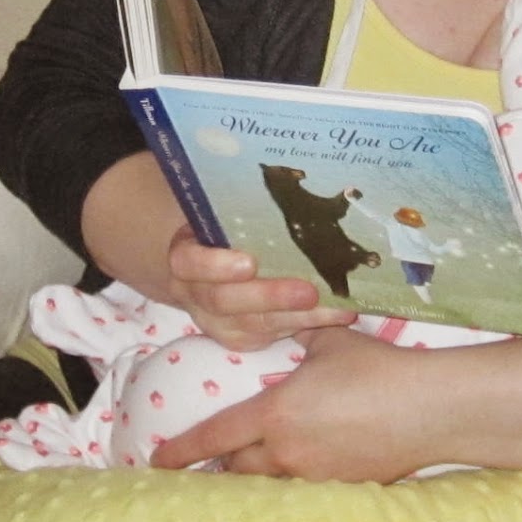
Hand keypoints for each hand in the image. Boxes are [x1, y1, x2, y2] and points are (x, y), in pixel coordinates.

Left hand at [150, 326, 429, 480]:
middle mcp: (285, 452)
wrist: (428, 409)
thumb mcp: (330, 344)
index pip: (214, 436)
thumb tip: (286, 328)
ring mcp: (312, 477)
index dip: (181, 450)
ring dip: (251, 481)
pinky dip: (289, 485)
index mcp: (275, 413)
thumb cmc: (377, 369)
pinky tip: (296, 478)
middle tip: (203, 467)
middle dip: (217, 467)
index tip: (157, 460)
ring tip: (241, 477)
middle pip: (234, 470)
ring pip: (265, 487)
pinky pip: (300, 492)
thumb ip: (298, 340)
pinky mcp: (340, 490)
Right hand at [165, 227, 356, 351]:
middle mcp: (193, 293)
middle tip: (309, 291)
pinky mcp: (238, 339)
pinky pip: (270, 336)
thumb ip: (247, 210)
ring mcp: (215, 321)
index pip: (188, 262)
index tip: (250, 263)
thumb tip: (289, 183)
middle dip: (270, 297)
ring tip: (336, 308)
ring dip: (298, 317)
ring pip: (252, 324)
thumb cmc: (230, 233)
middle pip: (224, 301)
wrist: (218, 267)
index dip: (216, 266)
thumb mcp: (228, 218)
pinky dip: (305, 325)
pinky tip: (335, 314)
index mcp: (185, 255)